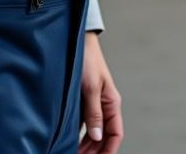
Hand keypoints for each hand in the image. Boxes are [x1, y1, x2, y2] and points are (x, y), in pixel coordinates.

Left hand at [79, 32, 122, 153]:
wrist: (78, 42)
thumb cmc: (87, 60)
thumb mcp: (91, 88)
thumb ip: (94, 113)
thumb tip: (98, 136)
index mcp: (112, 103)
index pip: (115, 134)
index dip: (108, 151)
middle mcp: (104, 106)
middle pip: (104, 137)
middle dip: (95, 152)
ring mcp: (93, 104)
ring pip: (94, 132)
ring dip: (86, 145)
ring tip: (73, 153)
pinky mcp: (83, 101)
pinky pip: (83, 124)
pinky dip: (78, 135)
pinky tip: (69, 141)